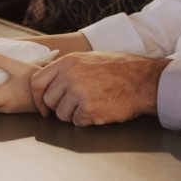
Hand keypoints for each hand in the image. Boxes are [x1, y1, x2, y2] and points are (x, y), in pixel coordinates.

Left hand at [29, 52, 169, 126]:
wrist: (143, 80)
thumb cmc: (119, 69)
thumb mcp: (89, 58)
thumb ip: (68, 68)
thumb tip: (50, 82)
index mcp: (68, 61)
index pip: (37, 81)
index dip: (38, 97)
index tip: (44, 107)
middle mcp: (70, 76)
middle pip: (49, 100)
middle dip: (59, 107)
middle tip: (76, 105)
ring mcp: (78, 93)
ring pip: (62, 114)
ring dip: (74, 114)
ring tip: (92, 104)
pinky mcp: (88, 109)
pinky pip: (77, 122)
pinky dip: (87, 120)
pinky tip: (100, 109)